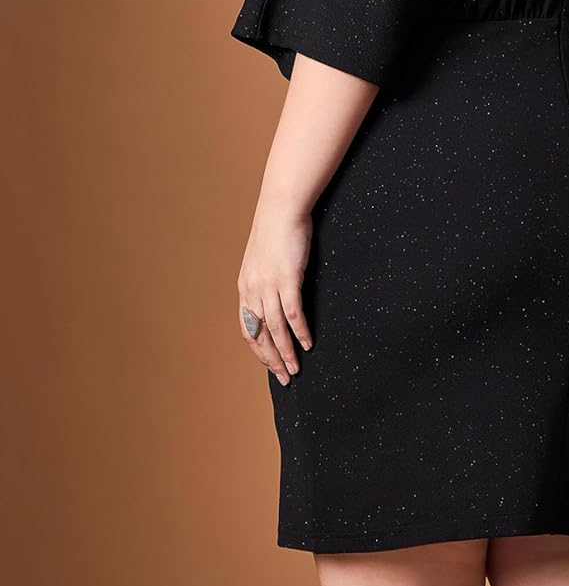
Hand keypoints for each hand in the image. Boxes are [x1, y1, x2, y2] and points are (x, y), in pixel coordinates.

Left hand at [237, 210, 313, 384]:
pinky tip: (307, 344)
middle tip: (285, 378)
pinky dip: (300, 332)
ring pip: (275, 329)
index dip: (259, 350)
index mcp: (245, 287)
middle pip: (260, 335)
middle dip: (272, 360)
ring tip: (295, 369)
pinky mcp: (287, 279)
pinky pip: (293, 313)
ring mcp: (269, 286)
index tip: (271, 365)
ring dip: (286, 352)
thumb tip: (275, 294)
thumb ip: (266, 279)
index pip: (248, 328)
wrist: (282, 207)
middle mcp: (253, 290)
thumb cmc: (277, 229)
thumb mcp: (264, 259)